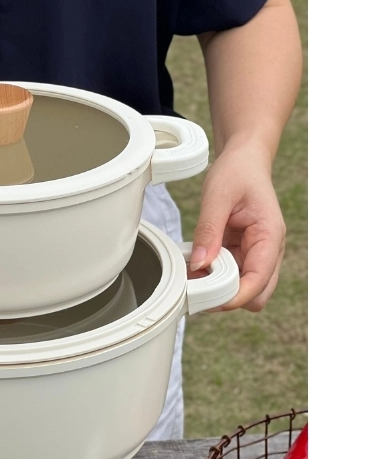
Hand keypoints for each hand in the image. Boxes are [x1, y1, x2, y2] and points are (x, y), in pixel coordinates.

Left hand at [189, 144, 285, 311]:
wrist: (243, 160)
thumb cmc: (237, 172)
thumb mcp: (217, 197)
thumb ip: (208, 231)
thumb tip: (199, 264)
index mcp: (269, 236)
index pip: (259, 280)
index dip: (235, 296)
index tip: (207, 298)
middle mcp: (267, 249)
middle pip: (256, 294)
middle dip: (227, 296)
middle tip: (194, 287)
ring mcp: (255, 252)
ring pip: (241, 287)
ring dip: (217, 286)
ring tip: (190, 274)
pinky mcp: (241, 251)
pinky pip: (229, 273)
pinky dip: (212, 274)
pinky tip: (194, 264)